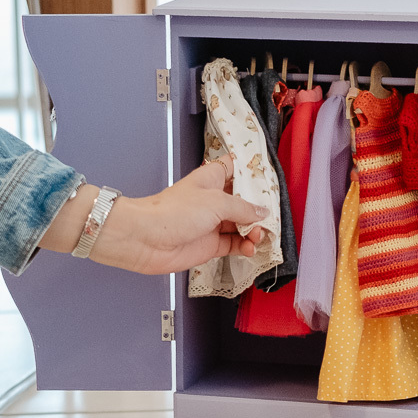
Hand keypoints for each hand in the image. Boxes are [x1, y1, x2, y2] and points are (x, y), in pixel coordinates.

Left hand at [88, 153, 268, 274]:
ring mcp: (211, 223)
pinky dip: (245, 246)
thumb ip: (243, 208)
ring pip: (242, 225)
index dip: (253, 173)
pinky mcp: (209, 244)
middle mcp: (212, 200)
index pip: (236, 169)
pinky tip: (250, 248)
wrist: (146, 240)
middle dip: (260, 208)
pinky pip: (235, 244)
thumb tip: (262, 212)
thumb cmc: (171, 213)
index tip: (270, 181)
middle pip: (244, 200)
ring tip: (259, 235)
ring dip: (255, 230)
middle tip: (271, 216)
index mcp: (212, 179)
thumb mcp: (216, 202)